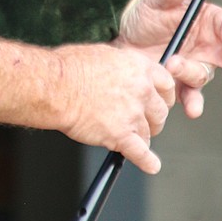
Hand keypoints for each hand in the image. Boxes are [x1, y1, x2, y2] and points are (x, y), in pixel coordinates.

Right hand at [51, 43, 175, 172]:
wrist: (55, 87)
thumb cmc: (69, 68)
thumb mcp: (104, 55)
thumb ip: (122, 66)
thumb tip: (123, 73)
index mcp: (139, 68)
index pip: (166, 85)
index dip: (163, 97)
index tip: (159, 102)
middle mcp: (141, 90)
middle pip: (160, 112)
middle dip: (153, 120)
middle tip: (145, 123)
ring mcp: (132, 113)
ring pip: (148, 133)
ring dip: (142, 138)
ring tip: (132, 140)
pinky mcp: (121, 134)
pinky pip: (140, 153)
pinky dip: (147, 162)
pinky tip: (151, 165)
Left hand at [115, 0, 221, 118]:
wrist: (122, 42)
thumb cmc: (146, 16)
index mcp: (207, 21)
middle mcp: (207, 46)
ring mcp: (195, 67)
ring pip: (204, 74)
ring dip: (192, 72)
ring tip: (172, 64)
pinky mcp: (180, 86)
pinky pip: (192, 96)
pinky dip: (193, 104)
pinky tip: (191, 108)